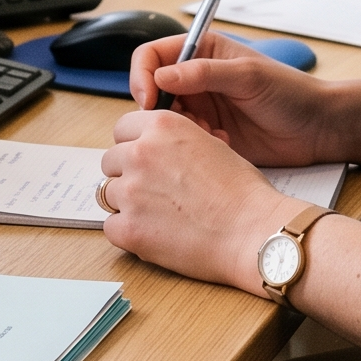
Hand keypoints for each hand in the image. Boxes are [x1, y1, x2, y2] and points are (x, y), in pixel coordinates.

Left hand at [98, 109, 296, 290]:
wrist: (252, 231)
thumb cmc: (242, 192)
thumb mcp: (210, 145)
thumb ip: (174, 143)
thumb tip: (156, 151)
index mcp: (162, 126)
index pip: (122, 128)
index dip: (133, 144)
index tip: (143, 159)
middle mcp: (141, 153)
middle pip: (110, 161)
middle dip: (127, 174)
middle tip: (153, 191)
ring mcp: (131, 192)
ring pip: (107, 194)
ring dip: (126, 203)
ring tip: (157, 215)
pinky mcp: (129, 229)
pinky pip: (110, 227)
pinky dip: (127, 232)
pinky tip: (153, 234)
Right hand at [129, 32, 342, 167]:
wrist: (317, 129)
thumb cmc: (291, 92)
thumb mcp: (248, 75)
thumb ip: (204, 73)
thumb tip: (162, 75)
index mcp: (202, 52)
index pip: (153, 56)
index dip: (143, 76)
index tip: (149, 99)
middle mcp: (196, 79)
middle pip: (153, 91)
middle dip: (160, 111)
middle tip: (182, 124)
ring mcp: (202, 108)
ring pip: (165, 121)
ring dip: (180, 130)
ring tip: (210, 134)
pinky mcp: (208, 136)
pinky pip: (183, 142)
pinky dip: (194, 146)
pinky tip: (223, 144)